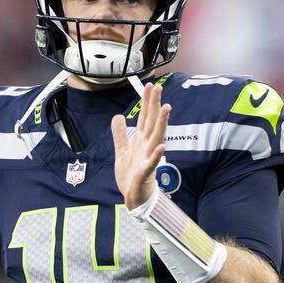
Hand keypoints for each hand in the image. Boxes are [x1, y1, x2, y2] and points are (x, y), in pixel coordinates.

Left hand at [111, 83, 170, 210]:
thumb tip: (117, 116)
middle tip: (158, 87)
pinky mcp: (146, 172)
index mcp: (141, 140)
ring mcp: (148, 158)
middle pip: (152, 122)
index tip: (149, 85)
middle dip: (155, 105)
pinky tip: (161, 146)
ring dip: (161, 123)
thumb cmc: (131, 174)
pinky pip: (152, 162)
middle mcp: (147, 146)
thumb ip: (120, 134)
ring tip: (166, 108)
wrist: (134, 197)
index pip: (145, 117)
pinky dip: (157, 154)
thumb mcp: (122, 150)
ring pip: (156, 137)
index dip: (147, 101)